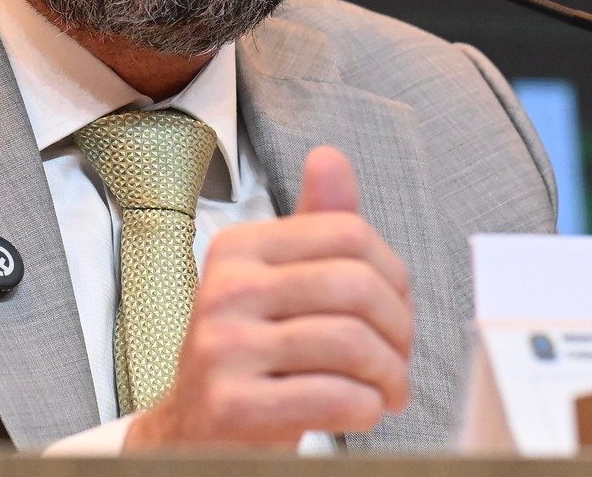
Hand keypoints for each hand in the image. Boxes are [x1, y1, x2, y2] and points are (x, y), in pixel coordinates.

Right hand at [124, 145, 412, 450]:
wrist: (193, 433)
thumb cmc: (249, 355)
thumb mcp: (277, 284)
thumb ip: (314, 227)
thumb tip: (330, 158)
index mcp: (239, 249)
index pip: (349, 233)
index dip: (395, 276)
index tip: (396, 311)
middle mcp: (225, 289)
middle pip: (357, 285)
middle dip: (399, 329)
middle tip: (398, 359)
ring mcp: (223, 347)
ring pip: (351, 343)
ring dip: (389, 376)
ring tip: (387, 391)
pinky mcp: (231, 405)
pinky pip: (333, 396)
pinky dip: (366, 409)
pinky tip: (361, 412)